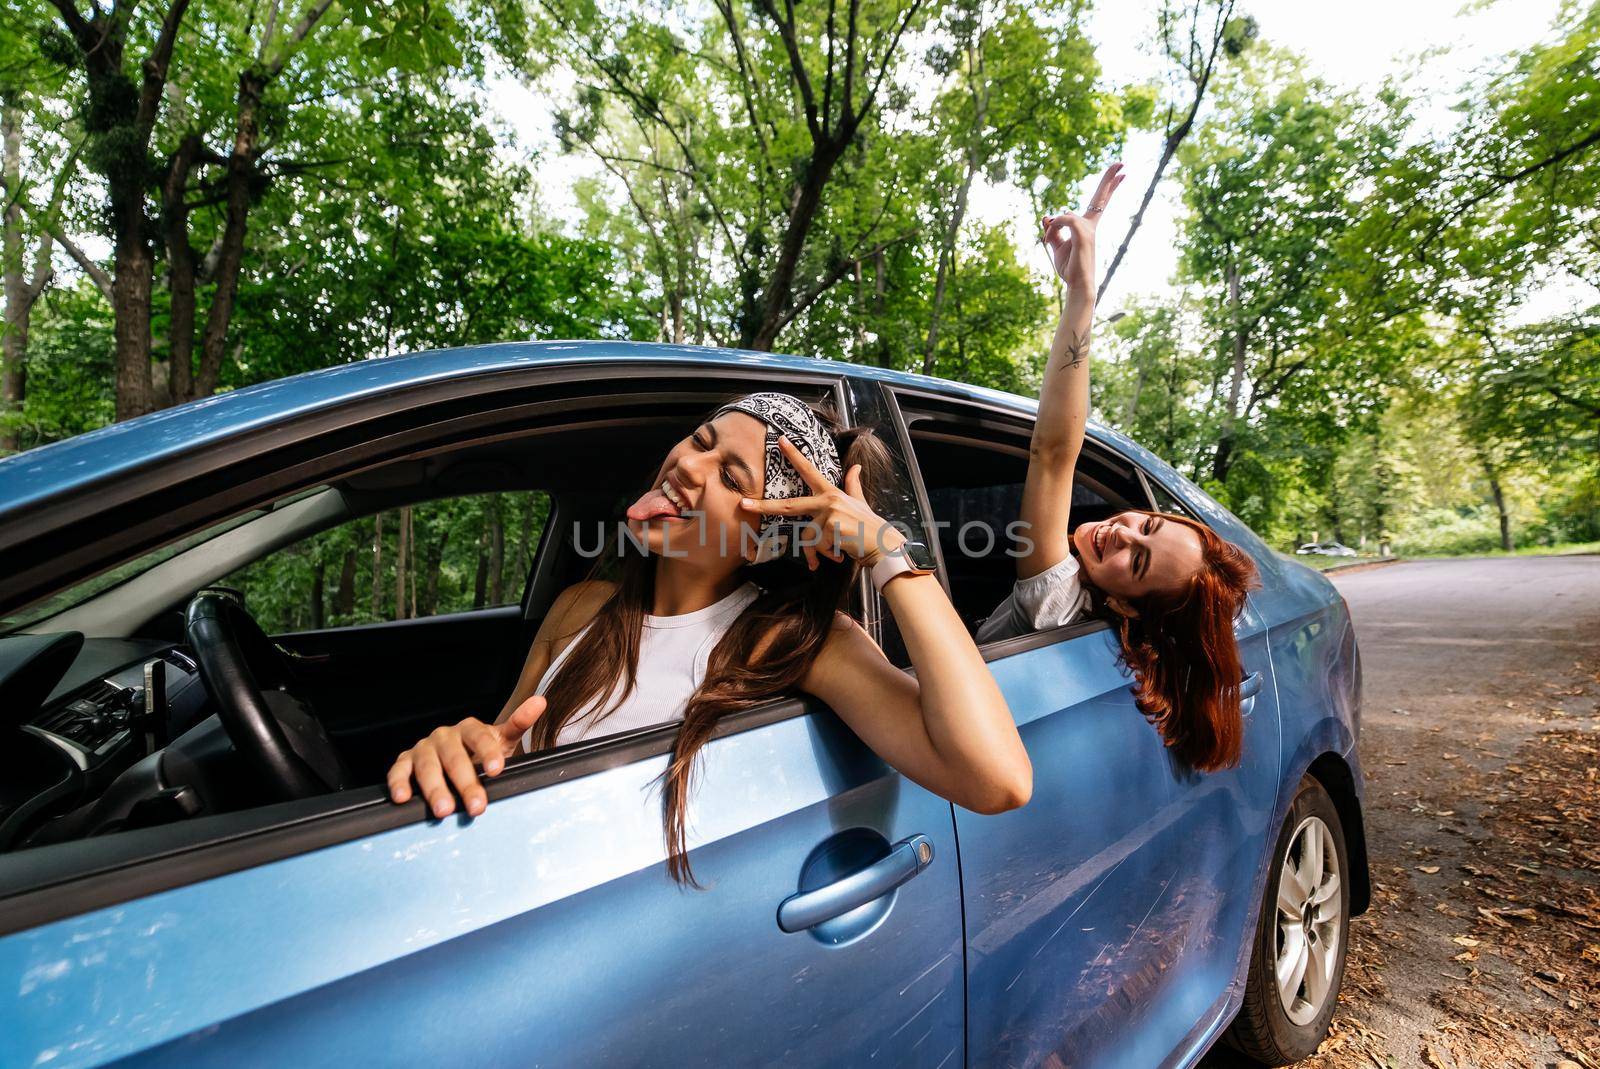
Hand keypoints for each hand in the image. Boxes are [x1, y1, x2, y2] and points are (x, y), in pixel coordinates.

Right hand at [385, 694, 546, 816]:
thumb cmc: (480, 752)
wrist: (455, 756)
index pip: (479, 737)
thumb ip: (518, 723)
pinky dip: (399, 783)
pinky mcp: (404, 762)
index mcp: (469, 728)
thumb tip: (540, 702)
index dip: (488, 752)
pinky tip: (403, 797)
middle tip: (477, 806)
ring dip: (435, 789)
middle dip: (466, 783)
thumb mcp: (502, 739)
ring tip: (444, 810)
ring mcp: (423, 748)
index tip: (497, 769)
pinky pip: (398, 771)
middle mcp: (444, 736)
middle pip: (454, 758)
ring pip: (428, 767)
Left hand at [739, 434, 905, 569]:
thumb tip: (856, 466)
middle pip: (788, 504)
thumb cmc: (870, 526)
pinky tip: (837, 556)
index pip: (809, 471)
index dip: (795, 455)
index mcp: (831, 493)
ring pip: (806, 536)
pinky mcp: (829, 529)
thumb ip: (853, 485)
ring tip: (833, 555)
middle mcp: (827, 501)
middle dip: (764, 505)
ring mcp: (827, 515)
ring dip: (817, 551)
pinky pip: (816, 547)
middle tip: (743, 503)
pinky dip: (823, 556)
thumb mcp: (861, 502)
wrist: (883, 546)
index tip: (781, 441)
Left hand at [1041, 161, 1124, 289]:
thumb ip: (1052, 230)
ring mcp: (1089, 230)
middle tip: (1121, 163)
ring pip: (1065, 216)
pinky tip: (1049, 239)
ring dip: (1051, 229)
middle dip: (1109, 180)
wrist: (1078, 284)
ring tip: (1047, 242)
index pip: (1099, 202)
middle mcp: (1091, 225)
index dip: (1109, 187)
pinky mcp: (1083, 234)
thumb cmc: (1070, 268)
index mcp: (1087, 226)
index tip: (1122, 174)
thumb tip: (1047, 217)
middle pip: (1101, 197)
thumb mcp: (1056, 246)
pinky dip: (1053, 228)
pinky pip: (1063, 220)